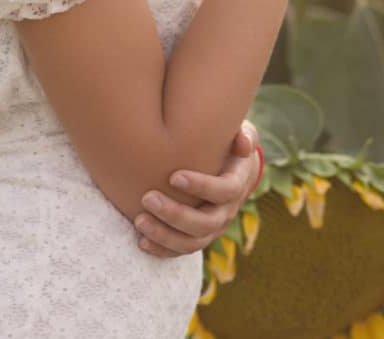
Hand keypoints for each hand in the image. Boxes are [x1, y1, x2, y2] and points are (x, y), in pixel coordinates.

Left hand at [134, 122, 261, 259]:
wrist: (232, 169)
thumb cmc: (229, 144)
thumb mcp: (242, 134)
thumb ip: (244, 135)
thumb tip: (241, 141)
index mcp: (237, 184)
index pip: (225, 191)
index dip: (202, 186)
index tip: (173, 177)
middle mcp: (227, 211)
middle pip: (207, 223)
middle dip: (176, 214)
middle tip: (148, 199)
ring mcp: (213, 228)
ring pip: (194, 242)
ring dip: (165, 235)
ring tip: (140, 221)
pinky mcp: (198, 236)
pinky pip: (182, 249)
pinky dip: (163, 249)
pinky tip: (141, 242)